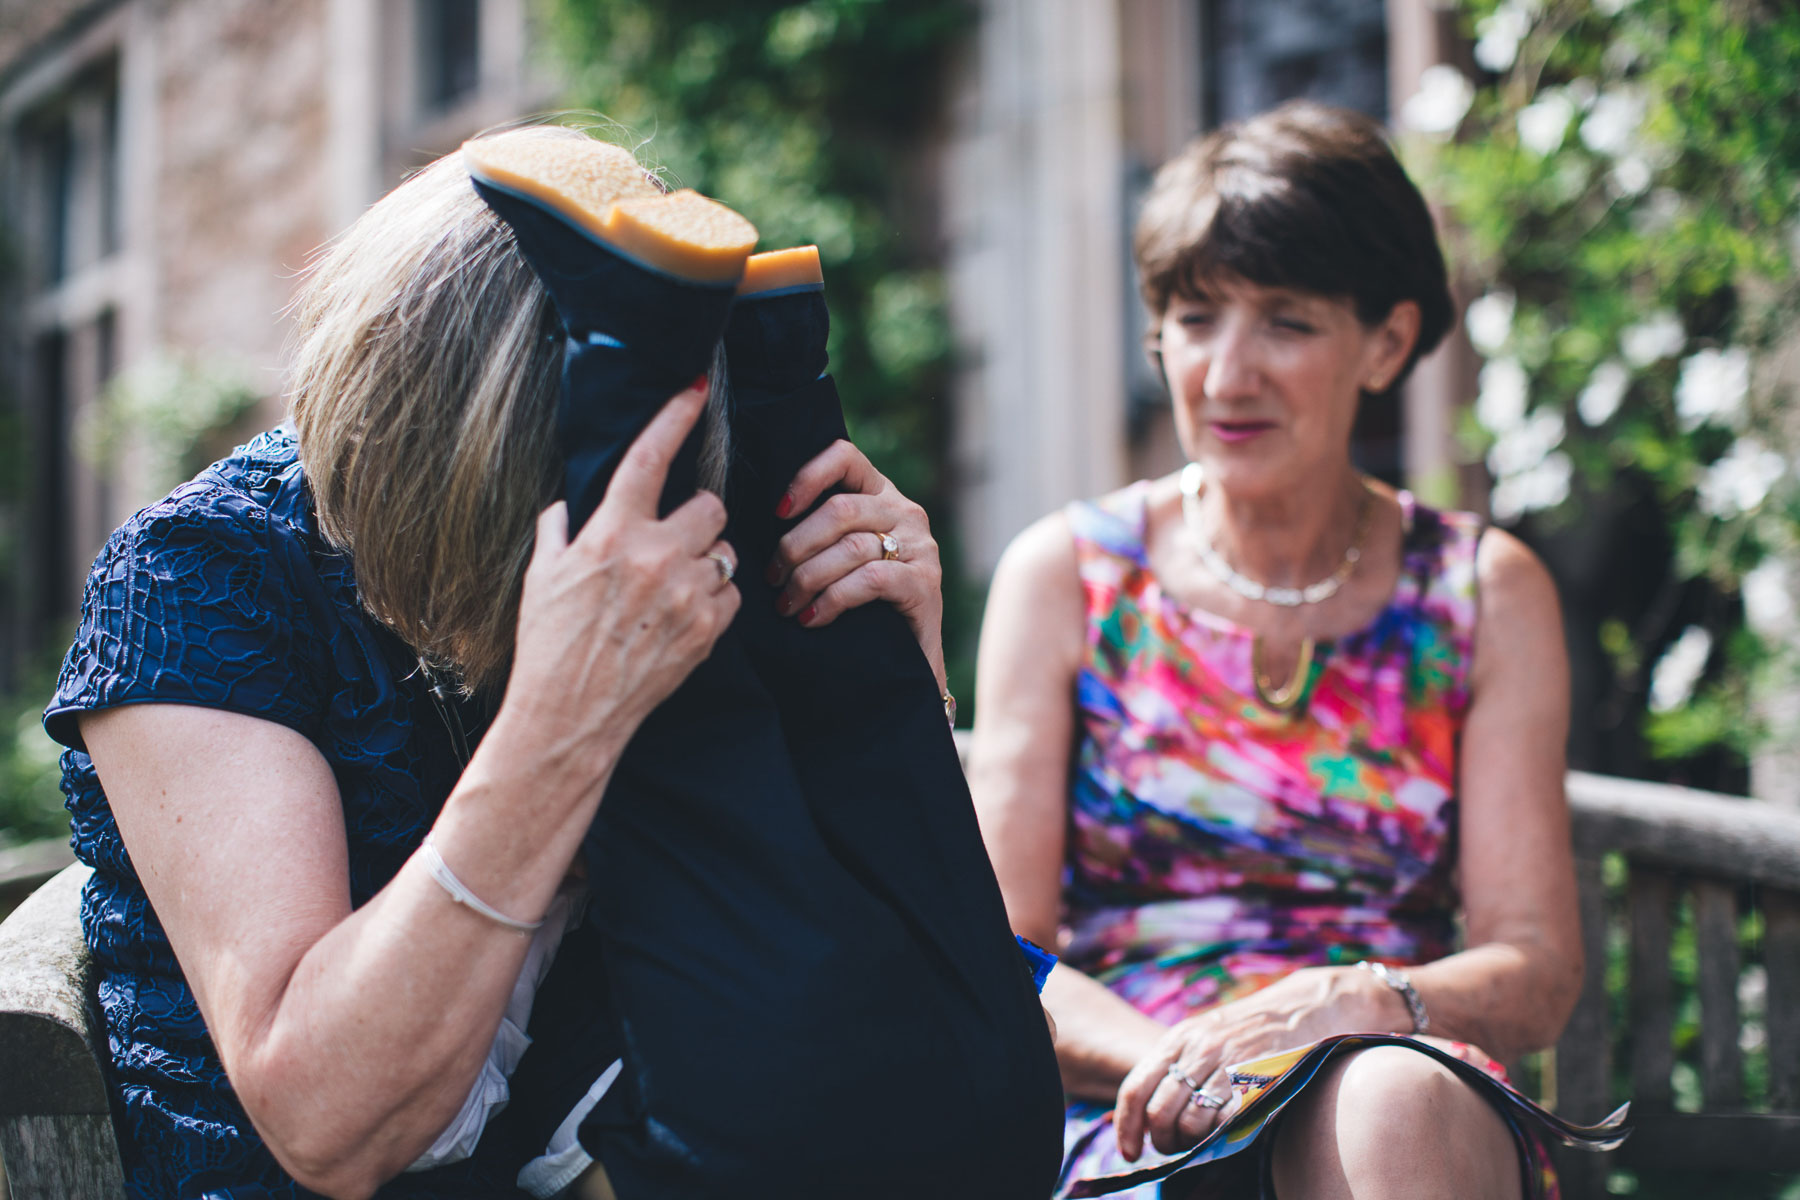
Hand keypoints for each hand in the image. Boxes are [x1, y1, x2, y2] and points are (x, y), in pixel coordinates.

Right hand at [506, 384, 740, 765]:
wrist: (570, 716)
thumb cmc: (549, 644)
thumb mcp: (542, 576)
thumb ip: (560, 529)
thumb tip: (570, 504)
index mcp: (610, 533)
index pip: (649, 457)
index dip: (675, 415)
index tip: (695, 387)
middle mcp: (654, 556)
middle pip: (710, 504)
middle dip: (699, 515)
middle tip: (677, 537)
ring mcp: (685, 595)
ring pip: (725, 550)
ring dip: (708, 559)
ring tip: (676, 584)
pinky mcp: (706, 631)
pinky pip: (731, 594)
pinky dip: (715, 599)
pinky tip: (685, 614)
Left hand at [766, 439, 945, 684]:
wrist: (909, 662)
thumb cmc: (865, 606)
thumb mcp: (842, 557)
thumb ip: (821, 532)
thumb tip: (764, 521)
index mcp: (882, 496)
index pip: (845, 458)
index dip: (807, 476)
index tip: (777, 513)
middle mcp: (906, 513)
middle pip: (840, 509)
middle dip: (796, 545)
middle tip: (773, 579)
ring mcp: (920, 548)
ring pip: (851, 546)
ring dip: (808, 577)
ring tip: (787, 604)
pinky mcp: (924, 585)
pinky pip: (870, 580)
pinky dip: (833, 599)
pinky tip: (813, 618)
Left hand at [1113, 966, 1398, 1159]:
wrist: (1305, 1008)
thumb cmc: (1249, 1027)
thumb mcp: (1203, 1034)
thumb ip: (1175, 1064)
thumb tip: (1143, 1112)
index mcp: (1178, 1038)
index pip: (1136, 1088)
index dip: (1126, 1126)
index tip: (1129, 1151)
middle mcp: (1199, 1050)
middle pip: (1159, 1113)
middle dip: (1161, 1141)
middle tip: (1172, 1147)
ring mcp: (1230, 1066)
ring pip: (1190, 1125)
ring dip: (1191, 1145)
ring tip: (1200, 1143)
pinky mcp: (1259, 1084)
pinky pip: (1226, 1126)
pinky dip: (1220, 1139)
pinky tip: (1226, 1134)